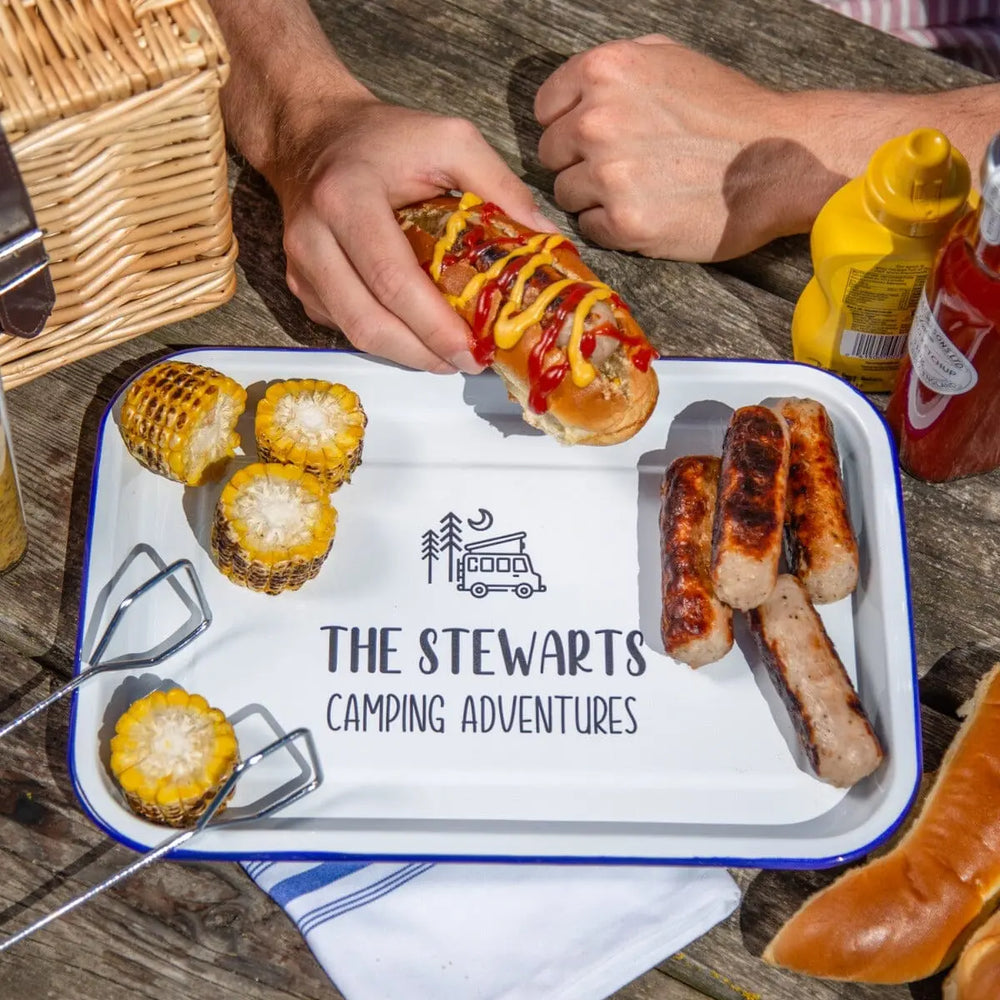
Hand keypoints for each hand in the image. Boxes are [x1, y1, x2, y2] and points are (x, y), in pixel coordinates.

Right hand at [273, 96, 552, 372]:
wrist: (311, 134)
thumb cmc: (384, 139)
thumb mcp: (448, 139)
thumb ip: (500, 185)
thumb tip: (547, 241)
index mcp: (348, 199)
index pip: (392, 279)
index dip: (434, 325)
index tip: (473, 349)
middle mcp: (314, 238)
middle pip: (369, 322)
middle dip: (423, 354)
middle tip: (468, 362)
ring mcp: (301, 267)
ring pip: (355, 334)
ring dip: (407, 355)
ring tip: (449, 356)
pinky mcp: (301, 285)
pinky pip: (346, 328)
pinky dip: (386, 340)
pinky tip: (418, 335)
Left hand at [534, 35, 842, 260]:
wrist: (779, 161)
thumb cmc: (729, 111)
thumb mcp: (671, 59)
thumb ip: (617, 69)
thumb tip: (578, 91)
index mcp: (605, 72)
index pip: (546, 108)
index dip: (566, 125)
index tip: (588, 138)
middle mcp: (598, 121)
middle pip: (551, 155)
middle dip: (578, 161)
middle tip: (619, 167)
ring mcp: (609, 174)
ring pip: (566, 194)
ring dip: (593, 197)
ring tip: (638, 190)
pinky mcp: (625, 222)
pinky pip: (590, 228)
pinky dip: (611, 226)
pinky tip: (646, 212)